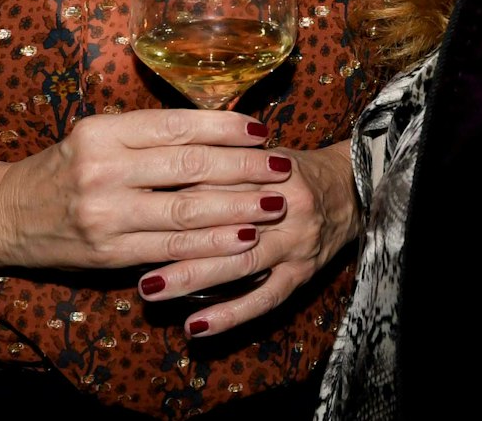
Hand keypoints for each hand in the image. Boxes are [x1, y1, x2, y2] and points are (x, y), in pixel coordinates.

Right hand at [0, 109, 290, 272]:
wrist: (8, 215)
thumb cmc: (64, 170)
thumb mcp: (97, 138)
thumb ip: (147, 136)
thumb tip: (218, 129)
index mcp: (103, 131)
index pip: (176, 125)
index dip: (224, 127)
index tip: (261, 129)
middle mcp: (102, 169)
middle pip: (188, 166)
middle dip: (243, 167)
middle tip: (281, 166)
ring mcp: (104, 213)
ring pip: (185, 210)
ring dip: (237, 208)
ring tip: (274, 204)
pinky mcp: (108, 252)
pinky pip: (170, 248)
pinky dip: (211, 244)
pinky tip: (243, 238)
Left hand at [135, 140, 359, 336]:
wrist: (353, 187)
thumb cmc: (291, 170)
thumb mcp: (259, 153)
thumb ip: (216, 161)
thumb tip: (156, 170)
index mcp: (269, 167)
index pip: (215, 178)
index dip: (172, 192)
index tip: (132, 202)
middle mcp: (284, 204)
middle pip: (225, 220)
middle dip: (175, 237)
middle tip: (128, 251)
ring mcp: (295, 242)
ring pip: (240, 262)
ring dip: (193, 277)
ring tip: (150, 289)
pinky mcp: (303, 273)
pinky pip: (265, 298)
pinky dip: (230, 315)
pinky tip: (195, 327)